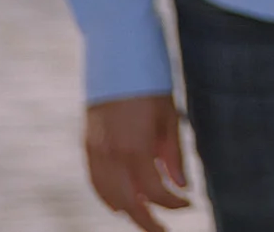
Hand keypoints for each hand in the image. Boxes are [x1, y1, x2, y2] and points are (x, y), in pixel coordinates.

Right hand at [83, 93, 188, 231]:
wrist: (119, 59)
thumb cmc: (151, 85)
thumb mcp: (170, 118)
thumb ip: (174, 156)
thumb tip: (181, 186)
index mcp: (137, 146)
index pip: (154, 191)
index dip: (172, 203)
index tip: (187, 204)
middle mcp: (112, 153)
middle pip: (127, 203)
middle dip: (146, 220)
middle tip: (162, 230)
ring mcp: (95, 150)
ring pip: (107, 196)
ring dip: (126, 210)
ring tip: (146, 216)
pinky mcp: (87, 145)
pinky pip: (95, 181)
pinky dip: (107, 196)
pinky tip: (122, 201)